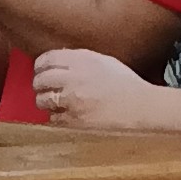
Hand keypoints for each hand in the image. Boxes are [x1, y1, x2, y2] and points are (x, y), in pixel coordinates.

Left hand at [31, 47, 156, 128]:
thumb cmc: (126, 84)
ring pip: (42, 100)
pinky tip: (64, 115)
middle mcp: (73, 78)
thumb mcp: (104, 61)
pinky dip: (56, 117)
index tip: (39, 71)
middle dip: (38, 85)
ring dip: (44, 102)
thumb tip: (60, 60)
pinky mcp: (75, 120)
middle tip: (42, 88)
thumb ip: (80, 60)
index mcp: (81, 60)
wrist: (142, 107)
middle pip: (40, 80)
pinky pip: (53, 118)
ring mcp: (72, 100)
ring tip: (52, 103)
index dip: (39, 66)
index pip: (46, 59)